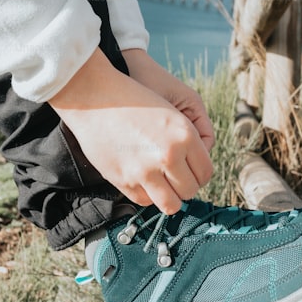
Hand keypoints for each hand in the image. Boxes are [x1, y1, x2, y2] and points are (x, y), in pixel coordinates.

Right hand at [49, 49, 213, 213]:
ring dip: (169, 197)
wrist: (95, 97)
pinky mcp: (124, 180)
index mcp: (185, 135)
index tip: (190, 171)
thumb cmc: (133, 101)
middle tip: (175, 177)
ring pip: (171, 204)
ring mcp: (145, 170)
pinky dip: (146, 194)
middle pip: (190, 191)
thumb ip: (188, 142)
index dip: (199, 174)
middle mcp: (168, 155)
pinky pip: (145, 201)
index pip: (206, 172)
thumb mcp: (171, 113)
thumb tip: (196, 173)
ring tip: (162, 184)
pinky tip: (142, 178)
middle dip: (185, 186)